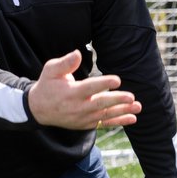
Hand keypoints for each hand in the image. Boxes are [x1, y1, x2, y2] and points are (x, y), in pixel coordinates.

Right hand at [26, 50, 140, 130]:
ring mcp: (83, 118)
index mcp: (70, 92)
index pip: (89, 88)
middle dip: (117, 101)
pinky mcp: (87, 124)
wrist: (39, 109)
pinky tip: (132, 118)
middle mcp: (78, 107)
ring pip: (105, 115)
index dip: (103, 84)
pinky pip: (105, 123)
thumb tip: (77, 53)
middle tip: (131, 97)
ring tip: (137, 107)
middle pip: (100, 104)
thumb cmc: (48, 85)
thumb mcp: (51, 70)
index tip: (117, 80)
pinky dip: (119, 121)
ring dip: (123, 111)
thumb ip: (65, 63)